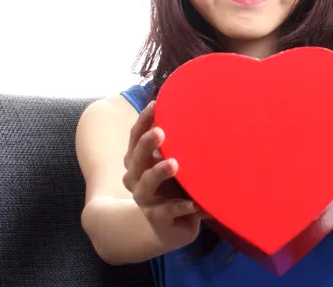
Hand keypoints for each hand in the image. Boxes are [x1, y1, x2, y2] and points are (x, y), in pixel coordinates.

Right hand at [122, 101, 201, 251]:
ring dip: (159, 172)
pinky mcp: (157, 218)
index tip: (155, 104)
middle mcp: (135, 178)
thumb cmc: (174, 184)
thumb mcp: (174, 160)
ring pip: (146, 184)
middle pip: (136, 158)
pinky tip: (192, 203)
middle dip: (147, 144)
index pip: (135, 137)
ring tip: (174, 163)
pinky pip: (166, 212)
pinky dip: (179, 206)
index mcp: (138, 160)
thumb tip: (196, 109)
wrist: (170, 227)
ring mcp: (144, 199)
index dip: (143, 121)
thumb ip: (177, 142)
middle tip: (160, 132)